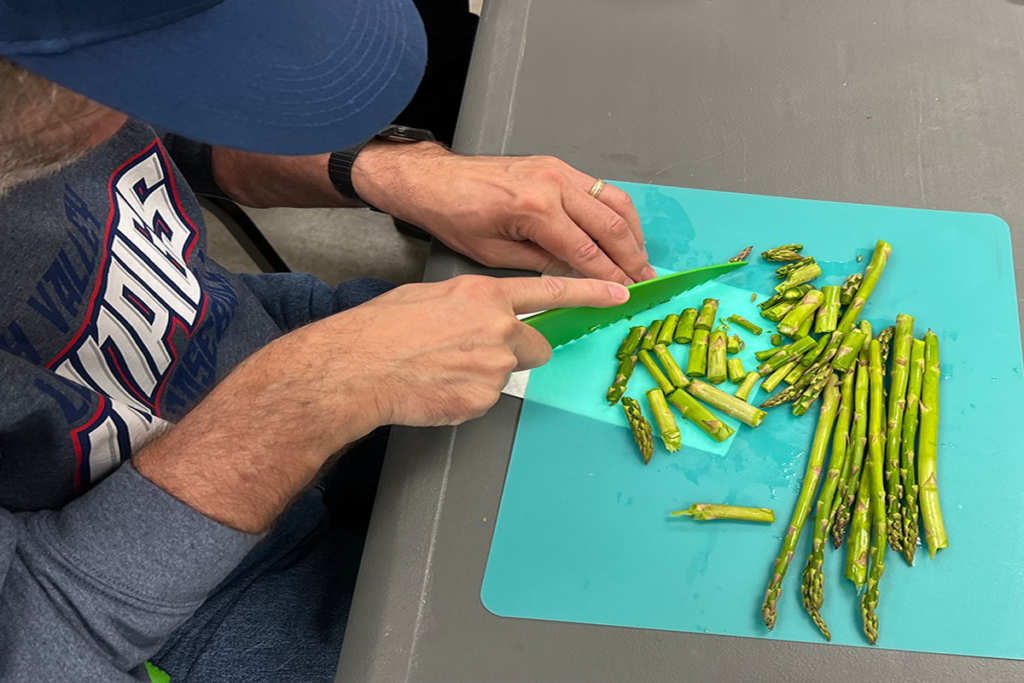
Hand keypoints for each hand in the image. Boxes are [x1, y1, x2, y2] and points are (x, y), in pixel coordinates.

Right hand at [135, 274, 623, 531]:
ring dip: (486, 375)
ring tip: (442, 372)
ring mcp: (492, 367)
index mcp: (484, 295)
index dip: (589, 292)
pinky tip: (435, 389)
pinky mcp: (481, 400)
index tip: (621, 291)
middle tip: (474, 355)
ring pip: (507, 375)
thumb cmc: (383, 327)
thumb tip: (484, 316)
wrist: (357, 367)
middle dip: (517, 353)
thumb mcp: (431, 298)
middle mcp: (497, 328)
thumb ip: (470, 304)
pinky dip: (466, 398)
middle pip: (535, 347)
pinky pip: (485, 400)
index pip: (550, 291)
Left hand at [353, 142, 654, 285]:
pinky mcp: (556, 166)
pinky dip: (616, 212)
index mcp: (534, 208)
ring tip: (641, 259)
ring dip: (631, 232)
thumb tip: (578, 277)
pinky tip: (622, 232)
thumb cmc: (455, 216)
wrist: (435, 180)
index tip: (626, 293)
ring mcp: (557, 170)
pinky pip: (599, 188)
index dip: (609, 275)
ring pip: (612, 201)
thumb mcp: (494, 254)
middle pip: (608, 225)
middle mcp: (552, 183)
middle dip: (630, 256)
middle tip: (644, 280)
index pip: (585, 250)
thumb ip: (542, 264)